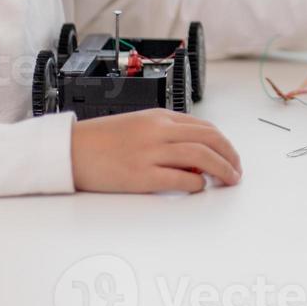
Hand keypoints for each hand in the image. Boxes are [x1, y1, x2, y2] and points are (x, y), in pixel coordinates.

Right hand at [71, 108, 242, 192]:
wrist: (69, 151)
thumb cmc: (101, 141)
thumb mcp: (137, 126)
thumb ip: (166, 136)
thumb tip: (195, 156)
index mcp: (158, 118)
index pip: (204, 127)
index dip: (223, 143)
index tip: (231, 156)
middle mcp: (157, 131)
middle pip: (209, 139)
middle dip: (230, 156)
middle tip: (237, 171)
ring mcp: (150, 153)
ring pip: (201, 157)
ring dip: (222, 169)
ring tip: (229, 180)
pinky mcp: (141, 176)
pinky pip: (180, 179)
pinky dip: (196, 183)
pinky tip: (199, 187)